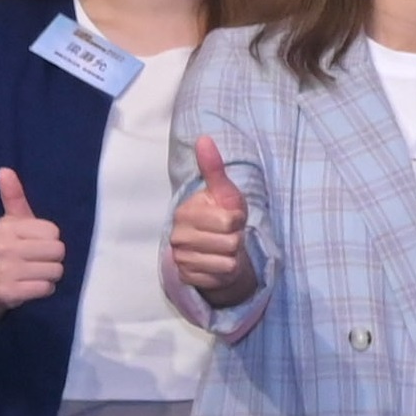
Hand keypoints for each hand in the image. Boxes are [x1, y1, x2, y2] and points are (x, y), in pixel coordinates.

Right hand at [0, 166, 65, 315]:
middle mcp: (3, 247)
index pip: (53, 232)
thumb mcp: (11, 221)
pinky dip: (43, 289)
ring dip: (49, 275)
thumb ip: (13, 196)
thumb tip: (5, 170)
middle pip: (58, 251)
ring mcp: (5, 270)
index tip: (32, 244)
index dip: (49, 239)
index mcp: (5, 227)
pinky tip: (29, 286)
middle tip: (35, 260)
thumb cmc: (8, 248)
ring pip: (55, 271)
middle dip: (52, 258)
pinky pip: (47, 288)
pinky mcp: (9, 292)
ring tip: (32, 273)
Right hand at [164, 140, 256, 307]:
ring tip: (224, 249)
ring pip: (228, 261)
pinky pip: (221, 276)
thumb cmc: (222, 217)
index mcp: (184, 212)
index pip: (229, 220)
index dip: (238, 220)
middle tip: (228, 236)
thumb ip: (214, 168)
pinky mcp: (188, 277)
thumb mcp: (223, 192)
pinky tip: (218, 264)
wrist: (216, 250)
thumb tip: (204, 138)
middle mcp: (177, 236)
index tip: (231, 219)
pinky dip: (226, 271)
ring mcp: (181, 258)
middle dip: (236, 239)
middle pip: (230, 242)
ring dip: (233, 256)